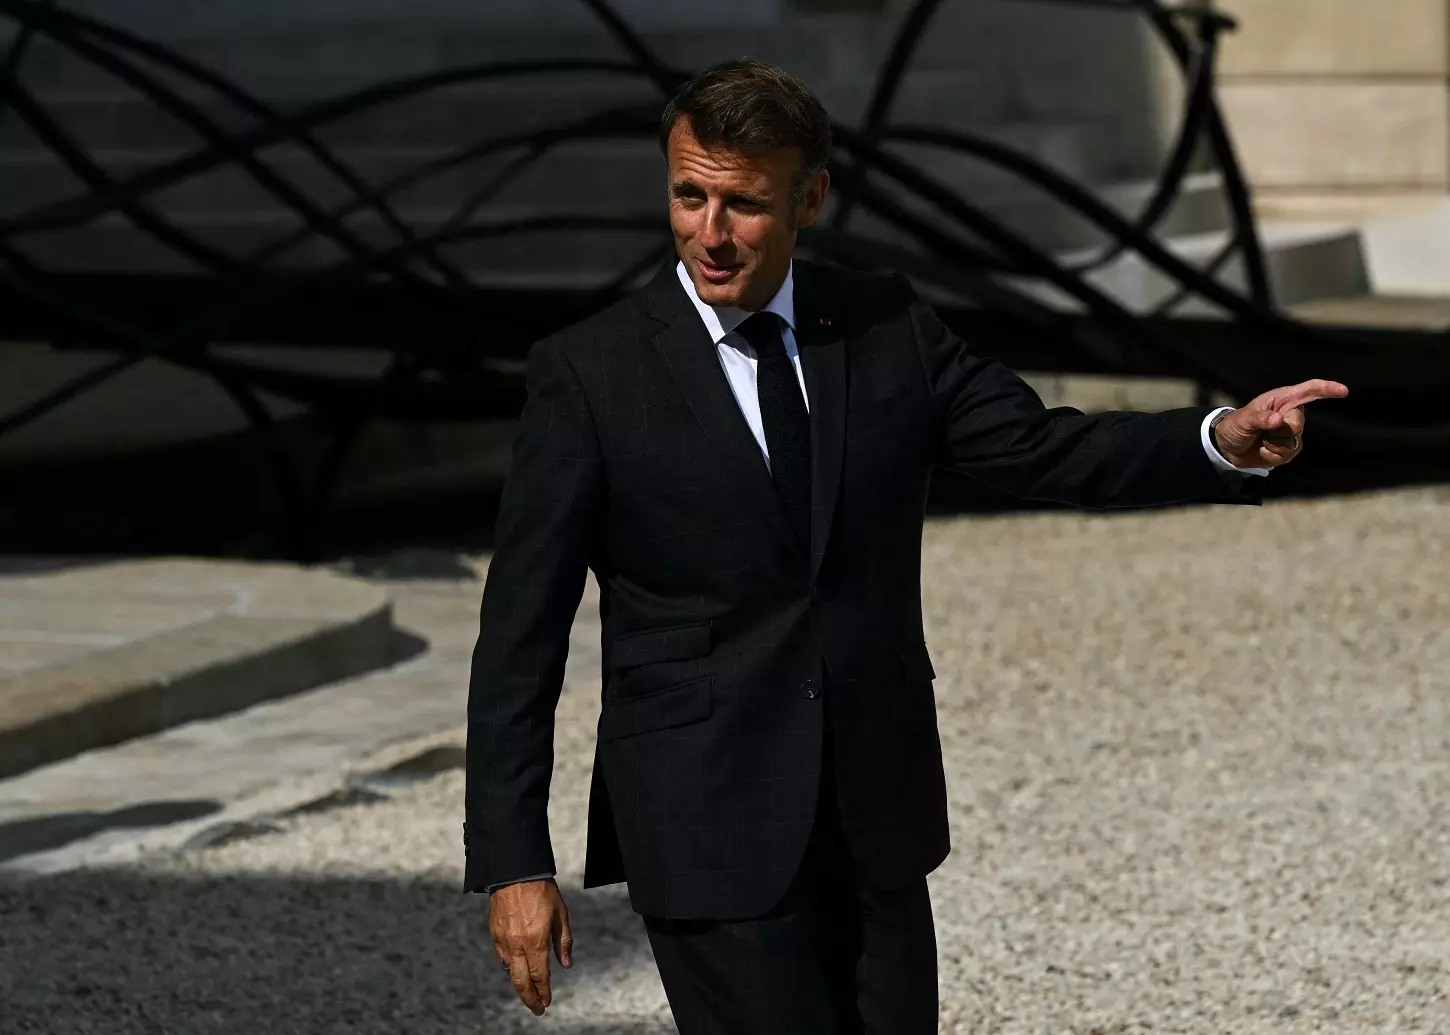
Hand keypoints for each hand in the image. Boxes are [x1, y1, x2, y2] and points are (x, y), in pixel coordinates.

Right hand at [489, 878, 572, 1015]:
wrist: (515, 872)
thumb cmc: (542, 890)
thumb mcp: (560, 914)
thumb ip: (563, 941)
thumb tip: (566, 964)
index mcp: (536, 940)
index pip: (540, 975)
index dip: (544, 992)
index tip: (547, 1002)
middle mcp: (517, 944)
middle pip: (521, 981)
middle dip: (529, 999)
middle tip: (537, 1009)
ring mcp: (503, 940)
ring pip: (509, 971)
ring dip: (519, 985)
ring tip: (528, 993)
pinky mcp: (494, 933)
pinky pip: (501, 957)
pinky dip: (509, 968)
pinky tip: (516, 969)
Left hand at [1212, 378, 1348, 468]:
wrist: (1228, 447)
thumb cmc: (1235, 426)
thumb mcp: (1242, 420)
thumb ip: (1259, 419)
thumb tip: (1279, 420)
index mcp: (1282, 399)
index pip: (1309, 391)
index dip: (1327, 389)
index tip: (1343, 391)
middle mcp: (1291, 414)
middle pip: (1297, 424)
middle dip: (1279, 431)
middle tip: (1262, 430)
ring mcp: (1292, 433)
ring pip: (1291, 442)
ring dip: (1272, 445)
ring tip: (1260, 439)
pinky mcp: (1289, 449)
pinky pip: (1286, 455)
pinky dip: (1270, 455)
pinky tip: (1263, 450)